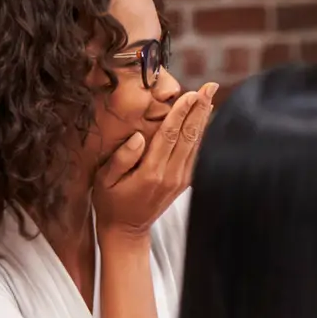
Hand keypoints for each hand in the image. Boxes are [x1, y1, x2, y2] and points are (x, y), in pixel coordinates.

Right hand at [92, 83, 216, 236]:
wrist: (126, 230)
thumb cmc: (110, 202)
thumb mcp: (104, 180)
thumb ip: (121, 158)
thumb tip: (139, 136)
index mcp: (150, 172)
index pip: (169, 135)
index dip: (181, 113)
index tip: (191, 94)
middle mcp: (171, 175)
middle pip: (189, 136)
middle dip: (200, 109)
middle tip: (210, 87)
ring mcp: (180, 180)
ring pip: (196, 144)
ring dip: (204, 119)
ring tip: (211, 97)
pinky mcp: (185, 183)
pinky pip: (197, 155)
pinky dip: (203, 136)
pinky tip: (206, 121)